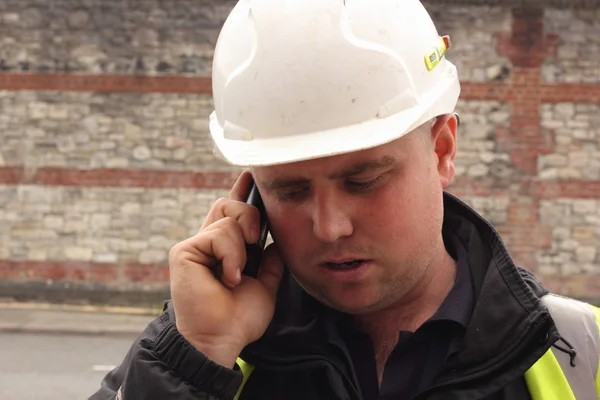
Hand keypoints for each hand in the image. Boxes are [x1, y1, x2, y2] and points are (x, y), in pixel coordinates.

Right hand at [168, 171, 283, 367]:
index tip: (250, 175)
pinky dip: (232, 257)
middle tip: (257, 238)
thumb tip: (274, 243)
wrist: (222, 338)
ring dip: (241, 249)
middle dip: (249, 214)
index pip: (230, 212)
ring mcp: (194, 246)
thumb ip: (269, 263)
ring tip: (235, 277)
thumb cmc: (239, 318)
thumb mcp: (264, 285)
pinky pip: (219, 235)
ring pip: (228, 219)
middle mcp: (207, 243)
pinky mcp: (185, 251)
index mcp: (224, 249)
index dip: (240, 192)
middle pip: (227, 203)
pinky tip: (227, 278)